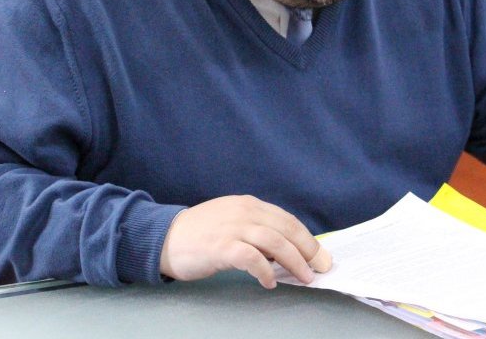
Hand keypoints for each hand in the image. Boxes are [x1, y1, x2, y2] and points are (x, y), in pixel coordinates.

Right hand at [159, 195, 331, 288]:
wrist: (164, 238)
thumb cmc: (200, 234)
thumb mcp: (232, 222)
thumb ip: (256, 231)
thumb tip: (286, 251)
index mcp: (249, 204)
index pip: (287, 220)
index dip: (307, 238)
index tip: (320, 255)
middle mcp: (244, 212)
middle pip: (286, 228)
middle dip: (308, 249)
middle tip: (320, 267)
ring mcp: (232, 227)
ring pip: (274, 241)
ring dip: (293, 260)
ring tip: (303, 277)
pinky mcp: (221, 246)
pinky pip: (251, 258)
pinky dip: (265, 270)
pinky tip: (270, 282)